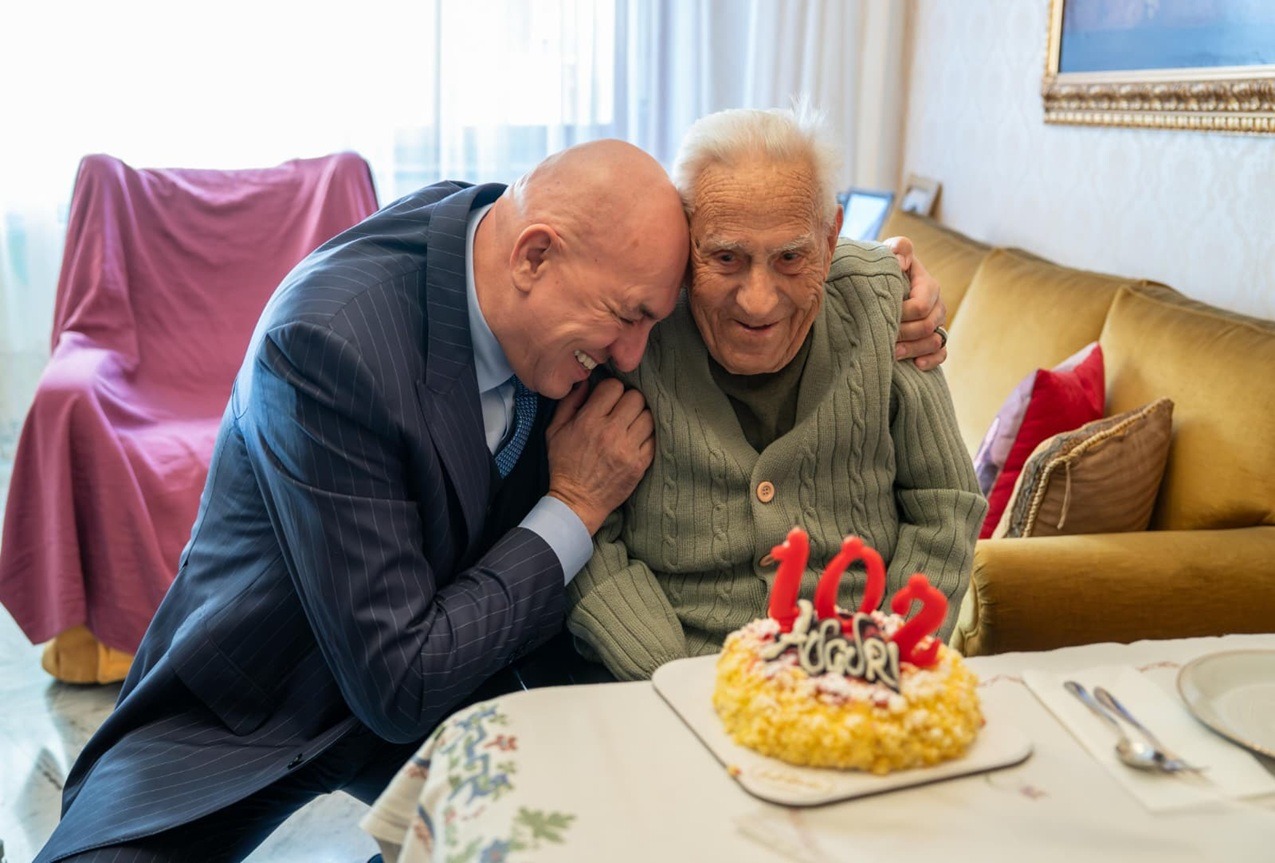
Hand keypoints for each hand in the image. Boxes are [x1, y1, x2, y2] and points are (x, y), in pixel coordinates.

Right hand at [544, 377, 654, 533]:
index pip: (614, 387)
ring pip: (648, 416)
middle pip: (636, 398)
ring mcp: (628, 449)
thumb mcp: (554, 431)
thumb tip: (585, 382)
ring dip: (640, 417)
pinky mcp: (640, 463)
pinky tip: (637, 439)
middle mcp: (610, 432)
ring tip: (631, 424)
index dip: (611, 390)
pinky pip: (654, 438)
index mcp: (589, 421)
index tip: (608, 399)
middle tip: (622, 410)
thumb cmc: (564, 464)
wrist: (577, 501)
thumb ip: (569, 403)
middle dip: (629, 400)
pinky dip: (647, 435)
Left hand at [883, 235, 947, 370]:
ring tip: (893, 353)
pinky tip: (917, 365)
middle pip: (928, 325)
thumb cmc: (883, 268)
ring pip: (935, 341)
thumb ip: (899, 248)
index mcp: (928, 285)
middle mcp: (936, 305)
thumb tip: (902, 262)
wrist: (878, 285)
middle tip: (884, 339)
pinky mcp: (934, 339)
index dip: (903, 314)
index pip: (922, 305)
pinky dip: (931, 360)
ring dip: (914, 349)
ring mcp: (937, 323)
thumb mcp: (888, 251)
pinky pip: (942, 354)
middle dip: (905, 334)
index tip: (882, 316)